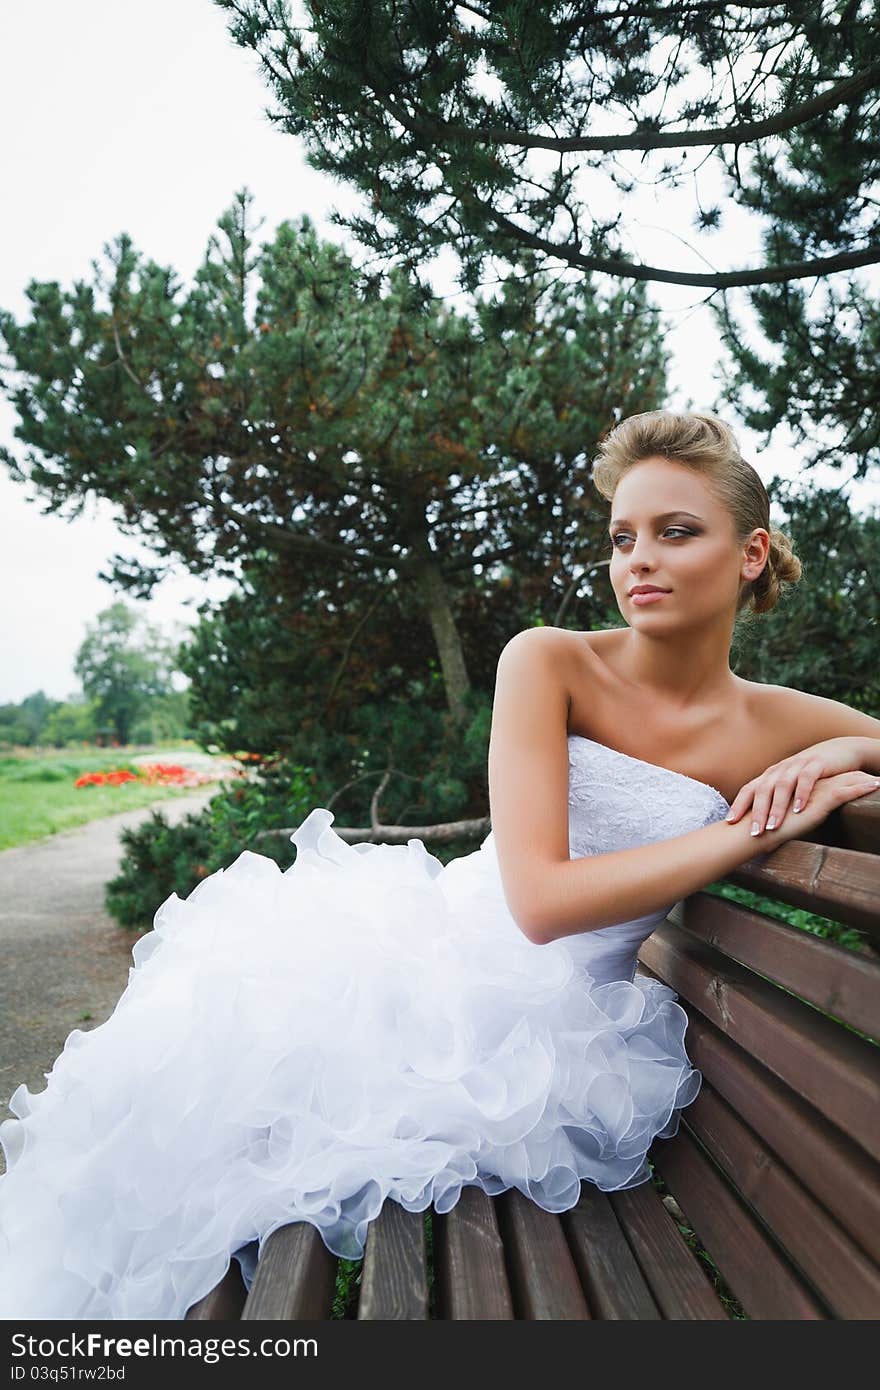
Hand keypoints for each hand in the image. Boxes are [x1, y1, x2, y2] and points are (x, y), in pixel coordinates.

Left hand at [725, 737, 874, 835]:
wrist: (840, 752)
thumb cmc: (813, 776)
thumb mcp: (792, 786)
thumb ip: (778, 802)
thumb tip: (761, 826)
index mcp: (771, 775)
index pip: (749, 789)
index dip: (739, 804)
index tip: (729, 822)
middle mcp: (781, 769)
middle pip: (763, 790)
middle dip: (757, 812)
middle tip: (754, 832)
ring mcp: (798, 765)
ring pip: (783, 786)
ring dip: (777, 807)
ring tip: (773, 826)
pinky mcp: (816, 764)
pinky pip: (806, 779)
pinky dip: (802, 793)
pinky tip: (799, 809)